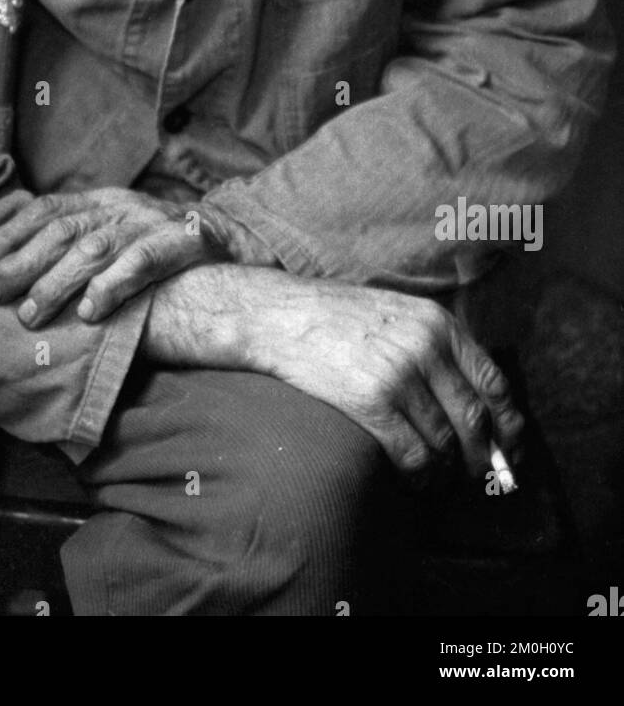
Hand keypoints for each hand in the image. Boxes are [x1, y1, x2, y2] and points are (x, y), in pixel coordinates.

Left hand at [0, 188, 262, 327]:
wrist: (236, 243)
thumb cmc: (165, 249)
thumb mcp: (120, 232)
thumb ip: (80, 242)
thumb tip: (17, 269)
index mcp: (103, 200)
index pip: (46, 208)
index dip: (10, 234)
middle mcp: (122, 207)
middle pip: (62, 230)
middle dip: (21, 262)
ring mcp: (152, 223)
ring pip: (94, 249)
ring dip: (57, 282)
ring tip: (29, 313)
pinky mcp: (182, 243)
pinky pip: (142, 263)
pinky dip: (113, 286)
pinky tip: (90, 312)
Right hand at [251, 276, 523, 481]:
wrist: (281, 316)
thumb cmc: (337, 317)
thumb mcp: (399, 312)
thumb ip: (437, 344)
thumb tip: (474, 399)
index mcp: (438, 324)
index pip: (494, 382)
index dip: (508, 424)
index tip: (509, 449)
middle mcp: (426, 347)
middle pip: (475, 418)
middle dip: (481, 456)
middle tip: (478, 476)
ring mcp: (399, 374)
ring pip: (445, 442)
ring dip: (447, 469)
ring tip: (439, 477)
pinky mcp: (371, 401)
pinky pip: (413, 454)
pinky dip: (420, 475)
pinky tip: (415, 478)